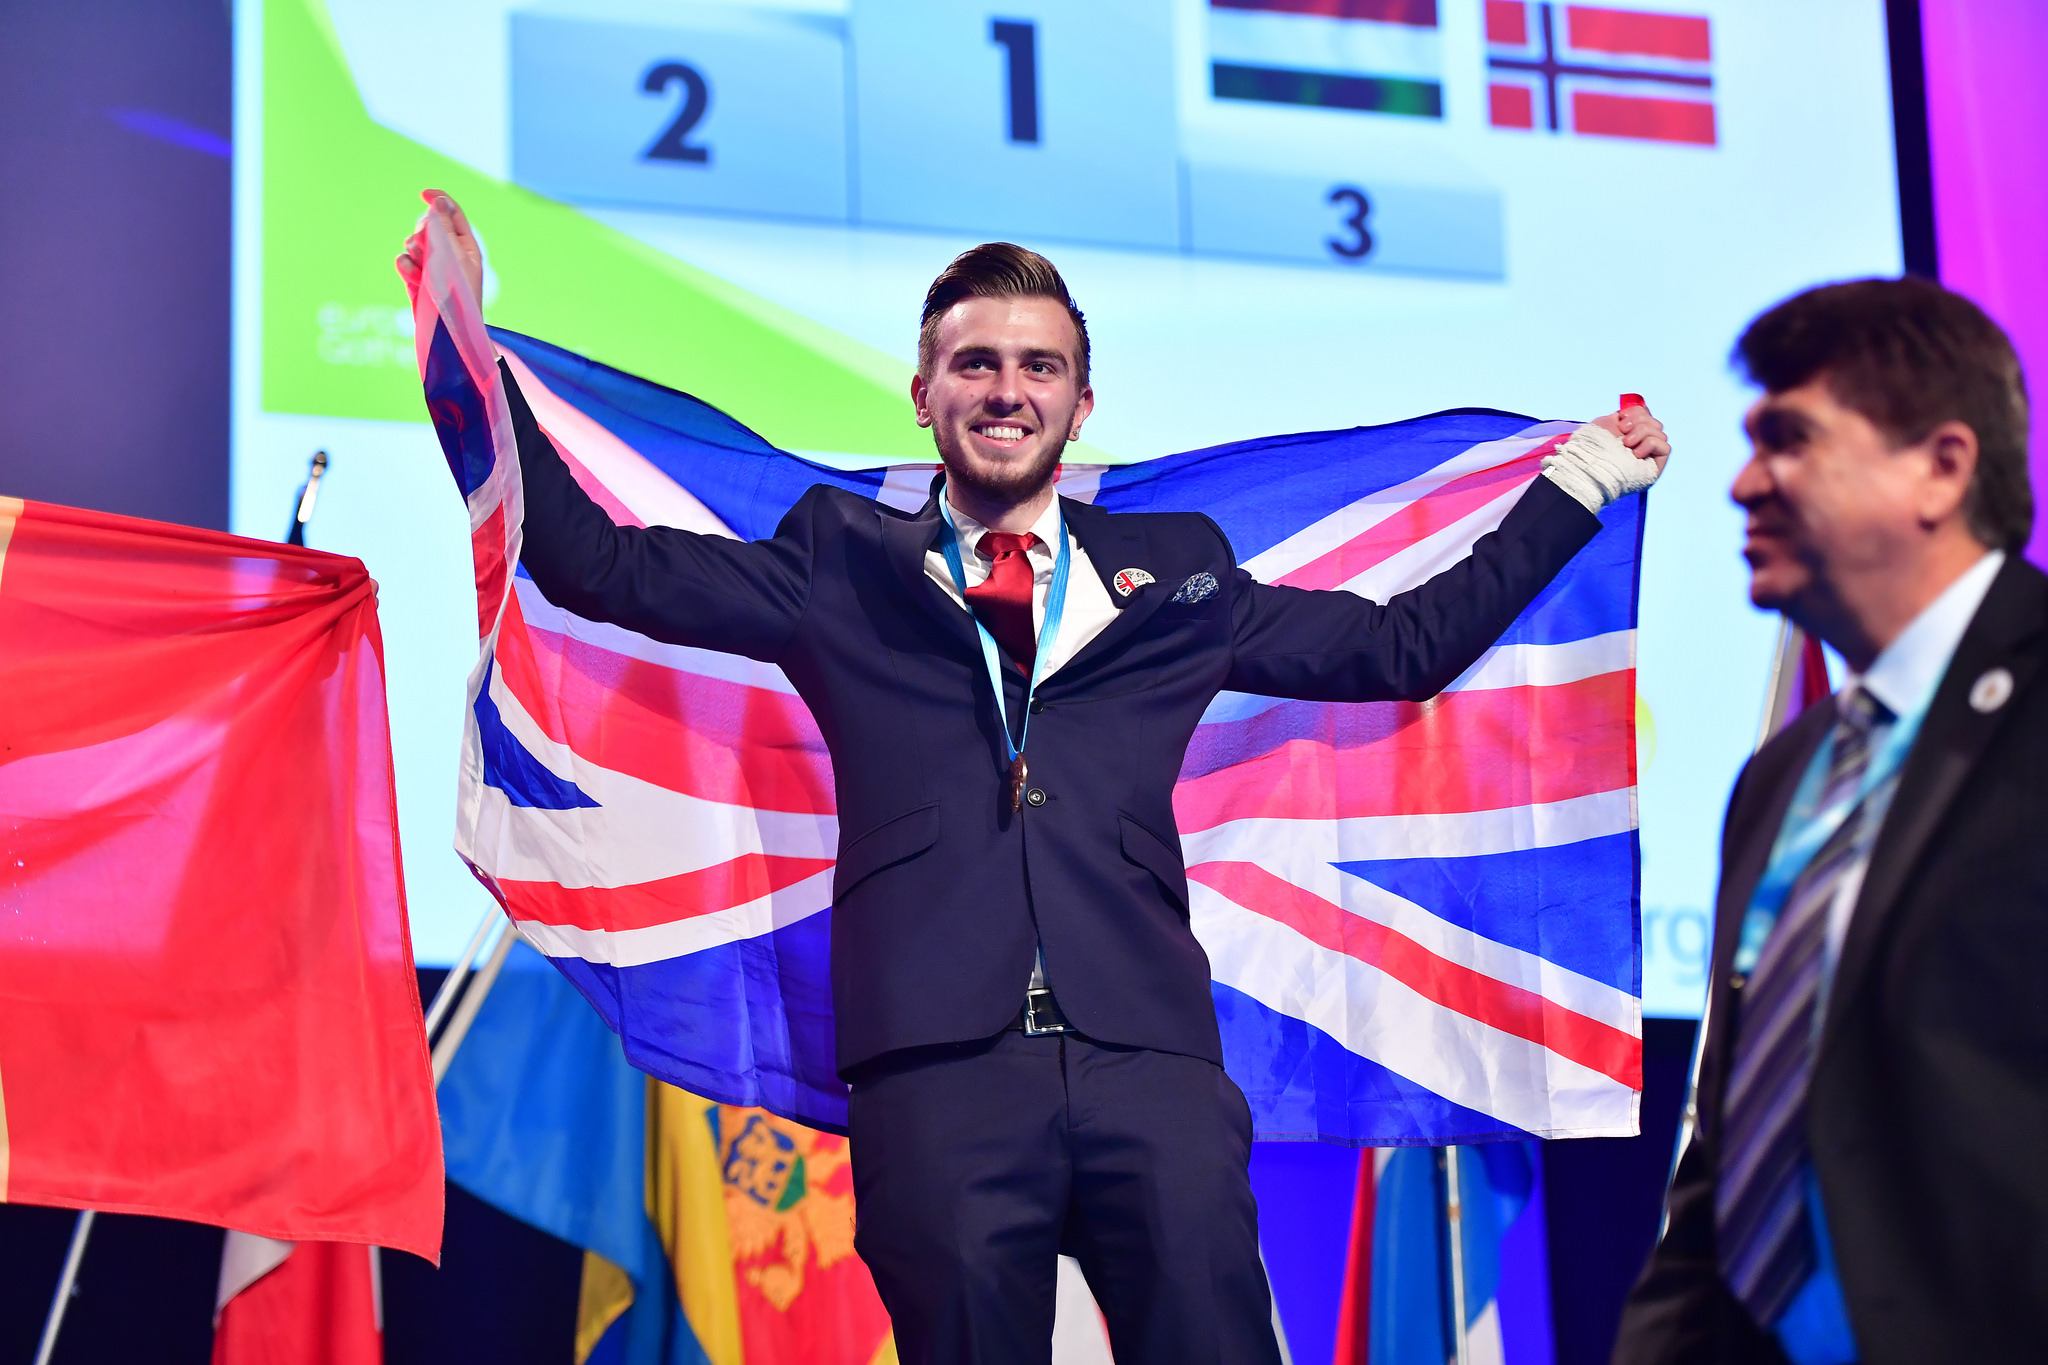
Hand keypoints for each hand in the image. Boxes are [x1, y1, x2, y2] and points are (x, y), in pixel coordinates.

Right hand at [394, 188, 483, 306]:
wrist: (449, 333)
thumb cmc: (458, 296)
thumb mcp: (453, 257)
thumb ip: (443, 229)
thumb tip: (438, 201)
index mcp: (466, 246)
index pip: (451, 214)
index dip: (438, 200)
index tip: (423, 193)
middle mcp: (448, 253)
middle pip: (427, 224)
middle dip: (422, 231)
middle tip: (427, 248)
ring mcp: (431, 266)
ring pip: (412, 242)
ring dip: (414, 251)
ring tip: (423, 270)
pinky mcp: (416, 279)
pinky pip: (402, 260)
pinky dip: (405, 266)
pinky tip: (414, 279)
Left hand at [1594, 404, 1670, 476]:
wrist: (1591, 464)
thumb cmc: (1593, 445)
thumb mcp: (1608, 422)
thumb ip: (1626, 415)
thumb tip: (1642, 408)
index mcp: (1630, 432)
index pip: (1646, 415)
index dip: (1637, 412)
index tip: (1622, 416)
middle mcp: (1641, 443)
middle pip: (1654, 422)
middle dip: (1639, 421)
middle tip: (1622, 430)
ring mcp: (1649, 455)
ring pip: (1659, 432)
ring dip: (1642, 432)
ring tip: (1626, 443)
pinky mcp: (1655, 466)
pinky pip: (1665, 447)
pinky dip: (1650, 444)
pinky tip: (1635, 453)